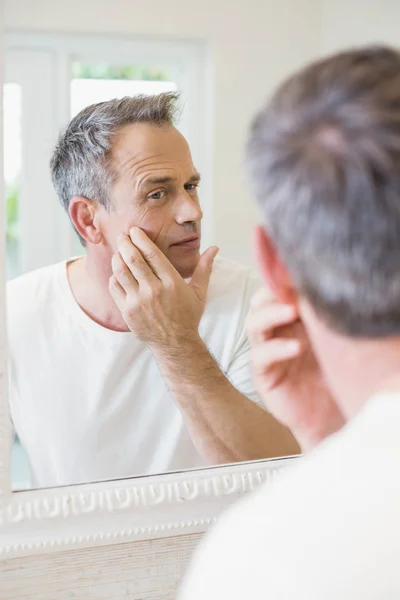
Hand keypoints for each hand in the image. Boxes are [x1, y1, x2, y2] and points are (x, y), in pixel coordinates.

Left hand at [109, 227, 218, 349]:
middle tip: (122, 236)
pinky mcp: (127, 312)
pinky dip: (114, 277)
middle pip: (133, 259)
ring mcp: (139, 301)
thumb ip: (204, 268)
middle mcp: (154, 290)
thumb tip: (215, 248)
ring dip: (117, 258)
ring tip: (118, 252)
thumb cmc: (188, 316)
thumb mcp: (200, 292)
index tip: (134, 231)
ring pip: (121, 271)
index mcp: (172, 282)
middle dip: (125, 243)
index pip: (152, 253)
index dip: (140, 239)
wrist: (175, 344)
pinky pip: (114, 288)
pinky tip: (118, 273)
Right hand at [246, 288, 344, 449]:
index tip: (298, 270)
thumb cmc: (331, 374)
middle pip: (261, 302)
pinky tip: (296, 347)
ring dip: (271, 314)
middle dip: (273, 291)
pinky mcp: (262, 373)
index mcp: (291, 318)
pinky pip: (260, 356)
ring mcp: (266, 350)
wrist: (328, 414)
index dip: (283, 280)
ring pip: (254, 323)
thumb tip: (321, 285)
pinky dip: (277, 349)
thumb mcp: (329, 338)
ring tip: (292, 310)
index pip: (278, 291)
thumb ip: (320, 315)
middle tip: (292, 288)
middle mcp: (276, 330)